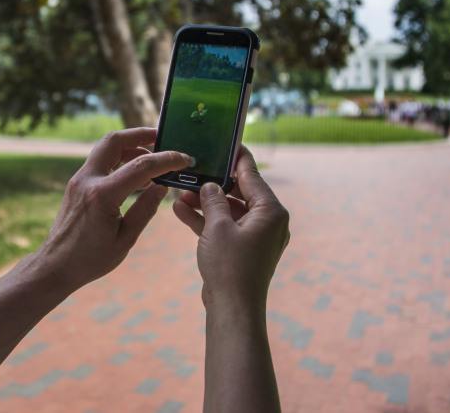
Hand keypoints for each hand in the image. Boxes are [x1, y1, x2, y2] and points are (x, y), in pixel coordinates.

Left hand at [38, 128, 191, 289]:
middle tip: (162, 138)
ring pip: (105, 148)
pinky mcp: (76, 184)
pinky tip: (135, 174)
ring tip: (152, 158)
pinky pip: (100, 162)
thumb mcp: (125, 239)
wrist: (55, 266)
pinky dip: (119, 159)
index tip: (184, 159)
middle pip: (114, 140)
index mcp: (102, 195)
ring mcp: (79, 180)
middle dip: (140, 134)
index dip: (167, 160)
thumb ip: (146, 209)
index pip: (141, 166)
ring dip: (129, 146)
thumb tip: (163, 186)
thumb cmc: (90, 259)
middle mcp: (88, 180)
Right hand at [172, 146, 289, 312]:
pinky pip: (224, 227)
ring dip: (205, 202)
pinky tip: (180, 211)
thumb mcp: (217, 226)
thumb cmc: (229, 266)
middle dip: (213, 184)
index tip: (227, 141)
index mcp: (271, 211)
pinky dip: (206, 220)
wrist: (232, 308)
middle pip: (239, 192)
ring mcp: (255, 237)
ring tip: (179, 193)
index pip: (252, 175)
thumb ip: (213, 200)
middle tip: (193, 170)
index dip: (237, 158)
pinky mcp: (242, 249)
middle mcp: (268, 221)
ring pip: (228, 210)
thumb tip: (209, 186)